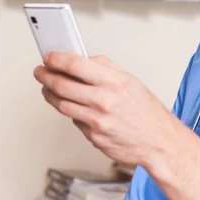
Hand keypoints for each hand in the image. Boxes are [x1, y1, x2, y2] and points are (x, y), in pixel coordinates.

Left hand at [34, 53, 180, 167]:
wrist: (158, 142)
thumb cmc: (146, 111)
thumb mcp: (131, 81)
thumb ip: (106, 68)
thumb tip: (83, 59)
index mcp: (114, 83)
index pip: (75, 65)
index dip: (56, 59)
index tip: (48, 57)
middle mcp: (104, 102)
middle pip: (61, 85)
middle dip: (45, 76)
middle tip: (40, 72)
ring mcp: (97, 122)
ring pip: (61, 105)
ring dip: (50, 94)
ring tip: (48, 88)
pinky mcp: (94, 138)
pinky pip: (74, 121)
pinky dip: (71, 112)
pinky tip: (75, 107)